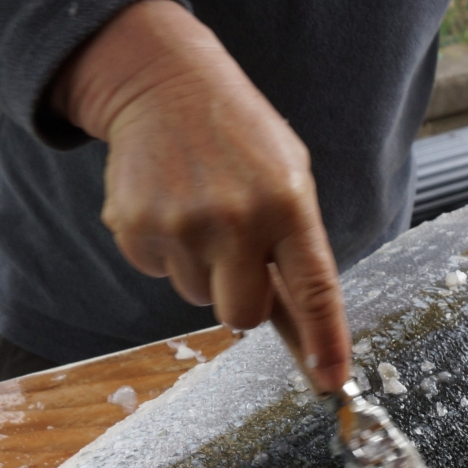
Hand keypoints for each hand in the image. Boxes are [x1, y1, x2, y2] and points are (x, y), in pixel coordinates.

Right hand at [54, 0, 349, 390]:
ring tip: (200, 210)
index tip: (332, 383)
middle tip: (236, 252)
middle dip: (242, 299)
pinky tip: (170, 206)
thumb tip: (305, 334)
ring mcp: (181, 226)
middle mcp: (236, 219)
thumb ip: (296, 250)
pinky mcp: (136, 229)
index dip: (325, 342)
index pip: (314, 290)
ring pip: (198, 297)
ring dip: (202, 268)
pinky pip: (158, 273)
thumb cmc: (238, 138)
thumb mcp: (287, 177)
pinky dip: (166, 251)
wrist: (162, 83)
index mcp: (286, 204)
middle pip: (243, 317)